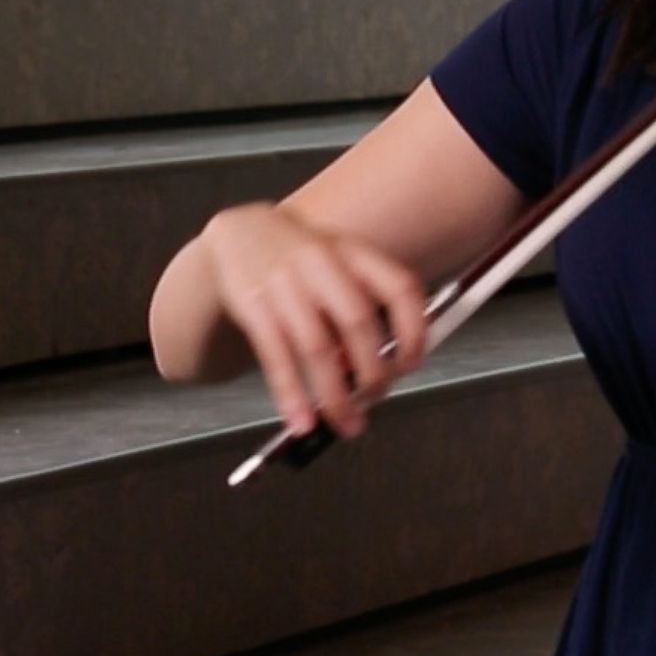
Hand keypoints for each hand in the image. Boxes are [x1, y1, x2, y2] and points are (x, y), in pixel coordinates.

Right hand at [202, 202, 428, 438]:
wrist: (240, 232)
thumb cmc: (302, 260)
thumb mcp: (340, 266)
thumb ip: (360, 310)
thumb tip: (373, 369)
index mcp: (354, 252)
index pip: (400, 287)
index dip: (414, 331)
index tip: (410, 365)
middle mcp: (322, 262)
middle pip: (358, 322)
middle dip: (373, 372)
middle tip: (375, 399)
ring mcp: (285, 282)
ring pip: (318, 348)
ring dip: (336, 396)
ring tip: (346, 423)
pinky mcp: (253, 303)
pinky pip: (277, 357)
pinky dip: (292, 395)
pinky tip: (301, 419)